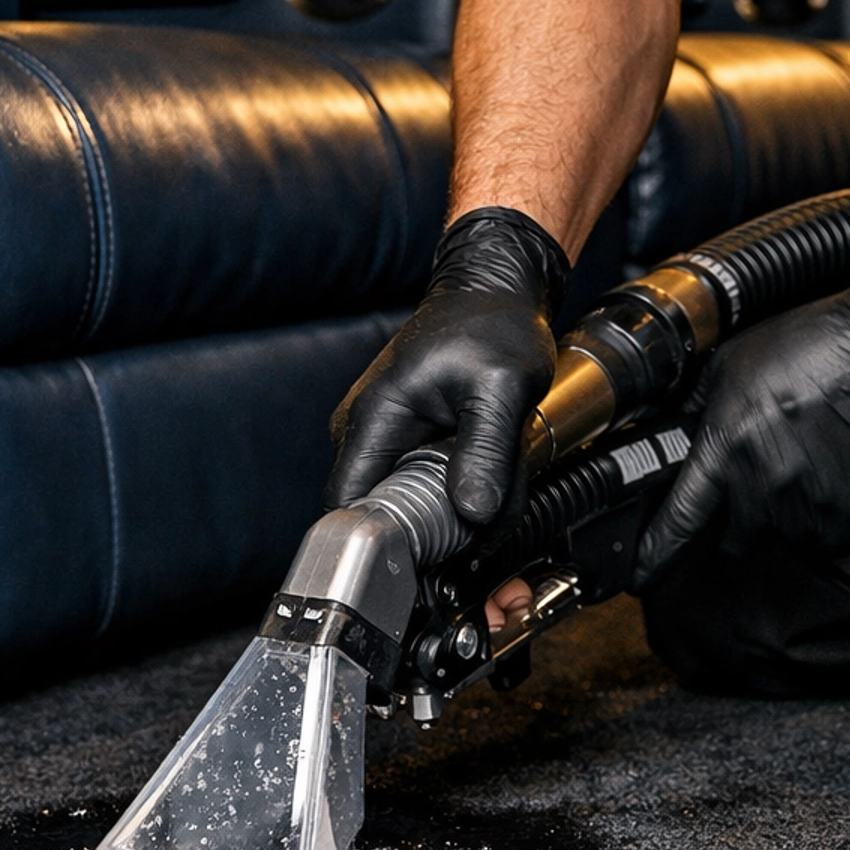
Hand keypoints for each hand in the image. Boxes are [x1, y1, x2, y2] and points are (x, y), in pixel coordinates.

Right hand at [327, 207, 569, 523]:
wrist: (492, 293)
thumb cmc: (490, 325)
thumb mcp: (502, 388)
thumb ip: (490, 452)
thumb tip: (474, 513)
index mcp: (372, 421)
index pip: (348, 509)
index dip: (386, 544)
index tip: (433, 557)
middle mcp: (364, 434)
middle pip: (386, 515)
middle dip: (437, 534)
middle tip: (484, 521)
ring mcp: (382, 439)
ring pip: (412, 507)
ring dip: (455, 514)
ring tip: (493, 486)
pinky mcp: (403, 444)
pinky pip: (426, 488)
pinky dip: (460, 494)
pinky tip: (486, 475)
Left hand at [634, 242, 849, 578]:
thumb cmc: (815, 345)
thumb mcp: (732, 363)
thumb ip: (695, 407)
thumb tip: (665, 433)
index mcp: (726, 447)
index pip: (678, 521)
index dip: (654, 554)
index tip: (641, 573)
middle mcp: (762, 484)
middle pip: (733, 536)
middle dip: (738, 515)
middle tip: (761, 475)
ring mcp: (807, 506)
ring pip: (781, 537)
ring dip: (784, 515)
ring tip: (804, 464)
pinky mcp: (849, 517)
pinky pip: (825, 541)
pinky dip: (825, 521)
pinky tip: (832, 478)